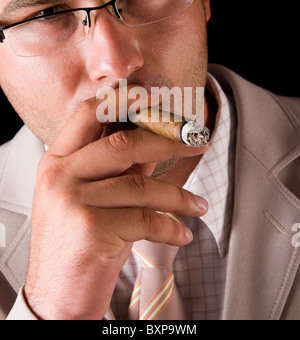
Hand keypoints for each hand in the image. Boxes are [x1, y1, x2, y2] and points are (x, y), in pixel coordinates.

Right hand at [24, 95, 208, 319]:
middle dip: (168, 141)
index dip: (124, 99)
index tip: (156, 97)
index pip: (88, 113)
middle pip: (123, 144)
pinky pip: (146, 219)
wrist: (56, 296)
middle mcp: (59, 176)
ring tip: (198, 205)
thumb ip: (119, 168)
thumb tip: (155, 142)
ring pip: (141, 185)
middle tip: (196, 142)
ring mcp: (72, 201)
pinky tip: (182, 233)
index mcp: (56, 162)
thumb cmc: (76, 244)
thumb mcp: (92, 197)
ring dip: (178, 196)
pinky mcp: (91, 229)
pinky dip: (171, 227)